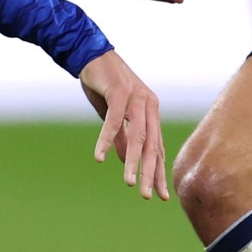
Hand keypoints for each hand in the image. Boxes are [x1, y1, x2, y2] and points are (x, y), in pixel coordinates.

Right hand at [78, 50, 166, 198]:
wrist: (90, 54)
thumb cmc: (103, 86)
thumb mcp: (113, 116)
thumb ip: (123, 137)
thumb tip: (128, 161)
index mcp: (151, 112)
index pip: (157, 147)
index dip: (159, 172)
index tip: (160, 195)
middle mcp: (149, 105)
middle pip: (151, 145)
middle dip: (150, 173)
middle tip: (148, 196)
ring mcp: (136, 97)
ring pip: (138, 136)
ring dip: (133, 161)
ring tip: (130, 182)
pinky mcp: (120, 91)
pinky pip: (114, 121)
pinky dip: (107, 140)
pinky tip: (100, 157)